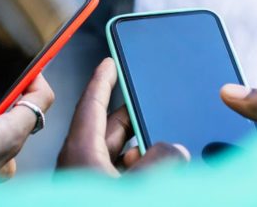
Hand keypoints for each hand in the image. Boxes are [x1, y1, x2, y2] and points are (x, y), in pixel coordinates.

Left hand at [58, 58, 189, 174]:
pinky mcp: (96, 193)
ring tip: (166, 151)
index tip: (108, 63)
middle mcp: (81, 162)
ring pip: (117, 154)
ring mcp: (88, 179)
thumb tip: (176, 150)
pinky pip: (118, 173)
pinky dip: (137, 169)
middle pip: (109, 128)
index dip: (102, 80)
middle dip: (133, 117)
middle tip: (150, 105)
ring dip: (140, 150)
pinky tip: (156, 176)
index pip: (91, 103)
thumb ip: (157, 162)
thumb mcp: (132, 185)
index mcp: (81, 151)